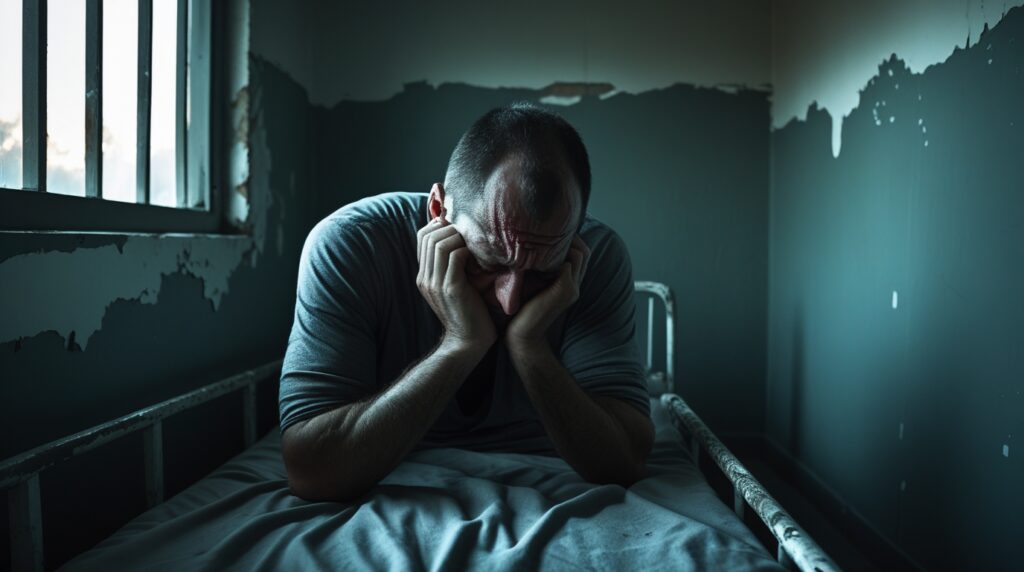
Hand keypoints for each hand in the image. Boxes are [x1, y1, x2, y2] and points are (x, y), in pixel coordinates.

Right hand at [416, 218, 496, 353]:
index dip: (440, 226)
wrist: (468, 343)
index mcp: (424, 276)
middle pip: (429, 236)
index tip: (459, 230)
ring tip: (474, 246)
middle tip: (470, 236)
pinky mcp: (451, 288)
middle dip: (451, 229)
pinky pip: (455, 256)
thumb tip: (461, 240)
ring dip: (460, 238)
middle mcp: (425, 278)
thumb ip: (451, 267)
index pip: (422, 236)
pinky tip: (479, 259)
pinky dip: (467, 251)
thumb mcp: (454, 286)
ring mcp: (436, 283)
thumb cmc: (469, 313)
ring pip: (440, 243)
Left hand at [506, 235, 589, 351]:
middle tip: (547, 228)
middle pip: (583, 250)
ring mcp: (572, 288)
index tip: (549, 230)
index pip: (580, 252)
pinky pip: (568, 265)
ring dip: (564, 242)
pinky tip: (539, 249)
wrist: (522, 335)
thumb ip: (536, 269)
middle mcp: (575, 284)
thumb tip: (526, 246)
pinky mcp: (564, 291)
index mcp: (569, 282)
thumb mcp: (531, 284)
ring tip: (544, 235)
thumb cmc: (521, 309)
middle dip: (569, 236)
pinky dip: (557, 254)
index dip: (569, 238)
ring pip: (579, 254)